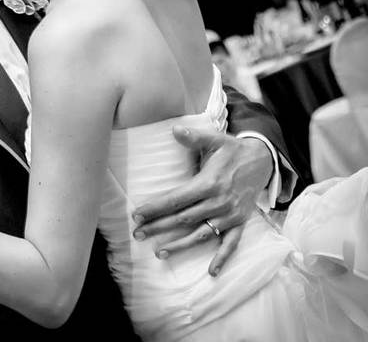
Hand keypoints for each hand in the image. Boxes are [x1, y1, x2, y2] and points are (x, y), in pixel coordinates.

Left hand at [132, 125, 272, 275]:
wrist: (264, 160)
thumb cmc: (233, 151)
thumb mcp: (216, 140)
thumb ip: (195, 137)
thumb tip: (174, 129)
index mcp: (209, 183)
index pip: (177, 199)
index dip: (156, 208)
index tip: (137, 214)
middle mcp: (219, 202)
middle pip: (184, 218)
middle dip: (159, 227)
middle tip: (137, 234)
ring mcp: (230, 215)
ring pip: (201, 234)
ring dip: (180, 244)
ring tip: (159, 252)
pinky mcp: (240, 223)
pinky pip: (231, 244)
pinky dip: (222, 258)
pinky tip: (211, 272)